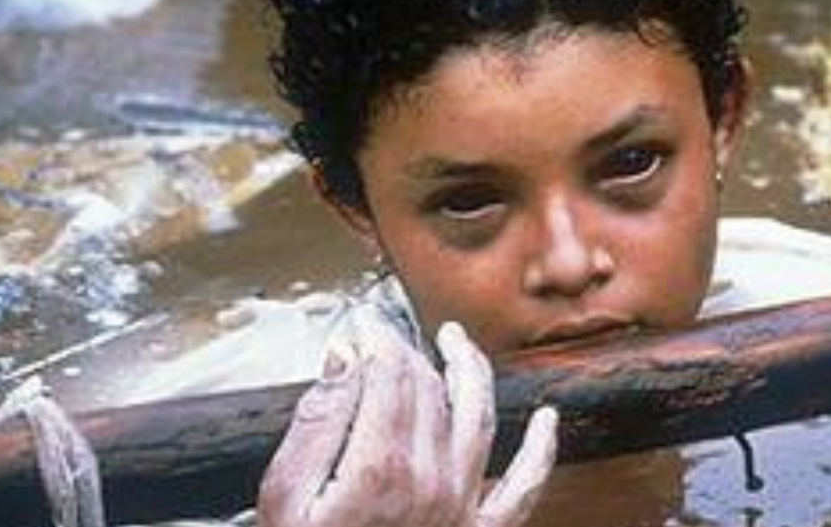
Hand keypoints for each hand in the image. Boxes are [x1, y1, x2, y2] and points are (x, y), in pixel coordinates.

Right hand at [258, 306, 557, 526]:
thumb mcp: (283, 497)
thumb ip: (316, 423)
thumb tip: (347, 358)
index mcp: (380, 466)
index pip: (389, 372)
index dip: (375, 337)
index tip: (359, 323)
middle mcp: (431, 479)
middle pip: (427, 388)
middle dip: (406, 349)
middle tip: (385, 333)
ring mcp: (462, 507)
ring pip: (478, 416)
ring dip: (471, 369)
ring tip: (457, 340)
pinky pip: (524, 489)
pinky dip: (541, 452)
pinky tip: (548, 419)